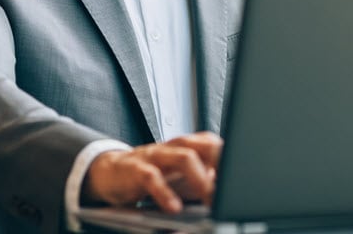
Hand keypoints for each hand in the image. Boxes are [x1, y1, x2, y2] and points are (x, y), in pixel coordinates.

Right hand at [83, 132, 222, 211]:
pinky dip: (165, 193)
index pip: (215, 145)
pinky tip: (174, 208)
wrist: (109, 172)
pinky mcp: (135, 168)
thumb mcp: (180, 181)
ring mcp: (155, 155)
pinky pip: (152, 177)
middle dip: (221, 164)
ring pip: (183, 157)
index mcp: (187, 146)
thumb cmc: (151, 176)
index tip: (243, 180)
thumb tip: (226, 196)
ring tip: (209, 198)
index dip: (230, 159)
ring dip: (200, 178)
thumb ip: (202, 183)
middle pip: (204, 145)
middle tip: (231, 189)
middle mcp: (174, 146)